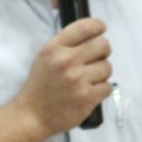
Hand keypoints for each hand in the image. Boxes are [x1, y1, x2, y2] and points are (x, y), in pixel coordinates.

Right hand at [17, 18, 112, 134]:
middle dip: (103, 51)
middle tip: (95, 60)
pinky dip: (101, 90)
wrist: (32, 115)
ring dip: (101, 73)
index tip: (101, 30)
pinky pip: (108, 86)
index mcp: (54, 48)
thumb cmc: (41, 84)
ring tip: (88, 80)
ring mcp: (78, 80)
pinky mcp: (87, 98)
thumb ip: (66, 44)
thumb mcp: (45, 57)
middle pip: (103, 45)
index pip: (85, 27)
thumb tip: (94, 34)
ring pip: (107, 67)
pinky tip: (89, 92)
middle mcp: (66, 61)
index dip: (98, 26)